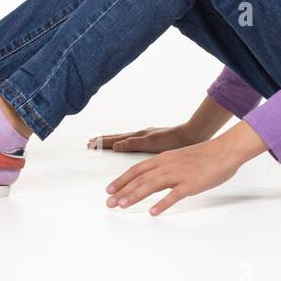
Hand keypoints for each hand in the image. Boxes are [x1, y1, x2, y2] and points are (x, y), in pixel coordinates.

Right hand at [87, 123, 208, 152]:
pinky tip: (126, 144)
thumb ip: (133, 144)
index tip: (89, 144)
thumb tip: (115, 145)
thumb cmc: (173, 140)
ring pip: (124, 138)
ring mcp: (147, 136)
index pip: (115, 140)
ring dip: (112, 141)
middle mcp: (141, 135)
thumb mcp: (151, 143)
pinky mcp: (153, 139)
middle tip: (90, 142)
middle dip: (103, 141)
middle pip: (117, 138)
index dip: (102, 143)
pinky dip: (124, 142)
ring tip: (102, 142)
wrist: (191, 135)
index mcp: (138, 137)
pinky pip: (133, 140)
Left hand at [104, 122, 266, 215]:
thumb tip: (155, 180)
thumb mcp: (180, 158)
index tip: (109, 189)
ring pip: (152, 185)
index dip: (122, 180)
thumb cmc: (206, 155)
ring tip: (122, 206)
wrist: (226, 150)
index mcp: (164, 158)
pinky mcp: (191, 184)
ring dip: (135, 195)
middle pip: (140, 178)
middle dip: (122, 191)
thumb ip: (167, 168)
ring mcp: (179, 174)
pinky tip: (153, 212)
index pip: (137, 169)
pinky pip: (174, 195)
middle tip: (109, 203)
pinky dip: (162, 203)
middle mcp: (168, 165)